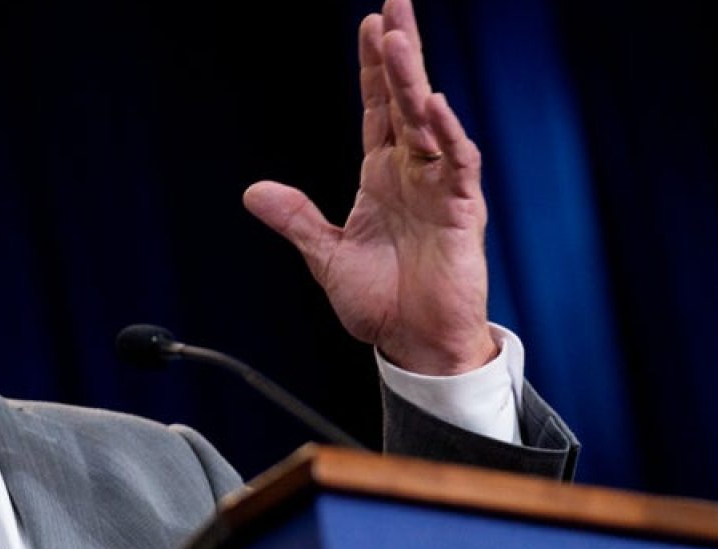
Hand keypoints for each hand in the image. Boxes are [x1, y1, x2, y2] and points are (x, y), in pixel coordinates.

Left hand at [244, 0, 496, 376]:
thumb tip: (255, 191)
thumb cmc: (381, 304)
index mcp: (382, 177)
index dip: (374, 67)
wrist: (415, 346)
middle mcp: (414, 173)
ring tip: (398, 39)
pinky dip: (446, 135)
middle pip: (406, 99)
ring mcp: (440, 188)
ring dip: (414, 81)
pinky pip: (457, 165)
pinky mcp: (462, 213)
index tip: (371, 23)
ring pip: (428, 122)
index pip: (379, 109)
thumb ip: (297, 220)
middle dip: (401, 51)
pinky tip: (433, 106)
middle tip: (393, 4)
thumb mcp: (326, 257)